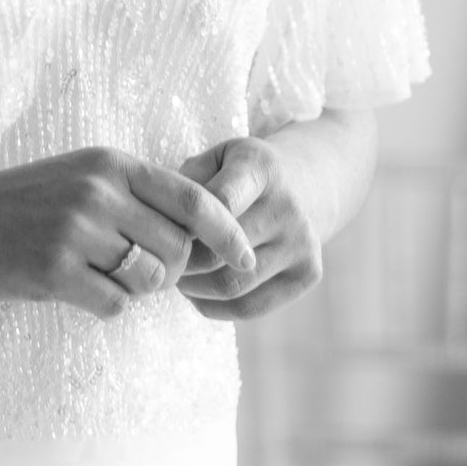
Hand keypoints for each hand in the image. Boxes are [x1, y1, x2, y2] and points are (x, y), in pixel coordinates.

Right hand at [0, 149, 259, 321]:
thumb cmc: (12, 207)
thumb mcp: (74, 179)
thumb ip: (130, 197)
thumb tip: (195, 239)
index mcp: (109, 163)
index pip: (195, 198)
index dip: (229, 233)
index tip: (247, 259)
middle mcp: (99, 191)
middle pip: (178, 249)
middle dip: (168, 271)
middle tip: (131, 272)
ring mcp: (76, 231)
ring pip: (150, 280)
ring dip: (133, 290)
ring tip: (94, 276)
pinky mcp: (54, 271)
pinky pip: (114, 305)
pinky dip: (101, 306)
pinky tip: (69, 289)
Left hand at [173, 132, 324, 318]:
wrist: (304, 184)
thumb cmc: (240, 174)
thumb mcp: (215, 158)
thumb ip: (186, 182)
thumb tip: (158, 221)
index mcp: (261, 168)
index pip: (219, 202)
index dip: (183, 224)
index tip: (161, 231)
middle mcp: (288, 206)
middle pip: (219, 252)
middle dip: (180, 262)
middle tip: (160, 262)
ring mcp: (303, 243)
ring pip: (232, 285)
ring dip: (193, 289)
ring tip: (176, 277)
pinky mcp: (308, 274)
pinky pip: (250, 307)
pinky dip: (214, 308)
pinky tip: (198, 295)